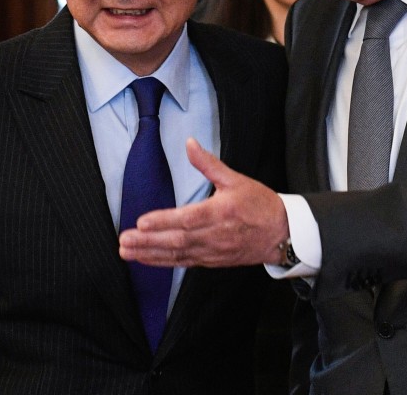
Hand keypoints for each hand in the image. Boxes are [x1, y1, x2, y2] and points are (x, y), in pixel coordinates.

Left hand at [119, 138, 288, 267]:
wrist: (282, 233)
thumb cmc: (260, 204)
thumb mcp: (236, 179)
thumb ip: (208, 164)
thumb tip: (189, 143)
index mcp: (222, 212)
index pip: (188, 218)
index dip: (164, 221)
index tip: (142, 222)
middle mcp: (216, 235)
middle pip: (177, 240)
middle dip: (148, 241)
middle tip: (124, 240)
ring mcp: (213, 251)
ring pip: (178, 254)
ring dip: (150, 254)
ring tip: (127, 251)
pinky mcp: (211, 261)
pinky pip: (184, 262)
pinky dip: (163, 262)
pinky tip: (145, 259)